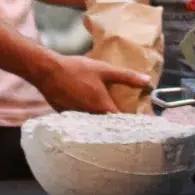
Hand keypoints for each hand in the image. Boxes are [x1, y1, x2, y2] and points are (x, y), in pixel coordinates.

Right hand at [32, 52, 153, 113]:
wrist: (47, 72)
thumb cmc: (77, 70)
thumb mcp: (105, 70)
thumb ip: (127, 77)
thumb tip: (148, 81)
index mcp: (101, 107)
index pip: (120, 121)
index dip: (131, 122)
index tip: (140, 123)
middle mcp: (90, 117)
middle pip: (107, 125)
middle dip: (117, 124)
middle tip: (127, 122)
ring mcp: (76, 119)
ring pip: (93, 124)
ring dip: (102, 123)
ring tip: (110, 118)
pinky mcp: (66, 117)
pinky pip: (81, 122)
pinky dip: (88, 120)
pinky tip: (90, 112)